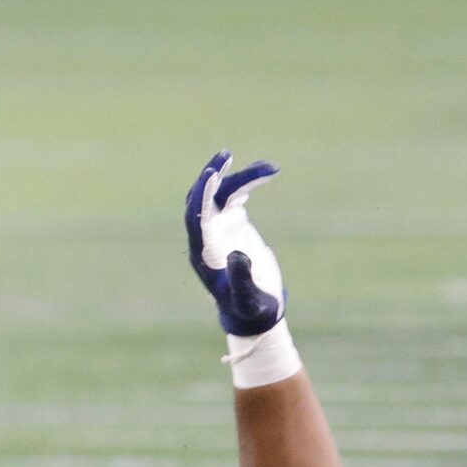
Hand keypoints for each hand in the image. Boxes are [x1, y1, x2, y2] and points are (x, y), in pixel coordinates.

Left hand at [186, 151, 284, 337]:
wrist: (255, 311)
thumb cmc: (250, 308)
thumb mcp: (247, 299)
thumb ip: (242, 280)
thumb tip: (237, 255)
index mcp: (202, 252)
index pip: (195, 217)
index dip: (201, 196)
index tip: (210, 175)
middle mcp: (205, 236)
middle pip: (205, 199)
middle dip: (213, 177)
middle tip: (225, 155)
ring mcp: (217, 228)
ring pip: (222, 195)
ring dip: (239, 178)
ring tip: (271, 167)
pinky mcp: (231, 224)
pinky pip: (235, 197)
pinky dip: (248, 184)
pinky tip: (266, 173)